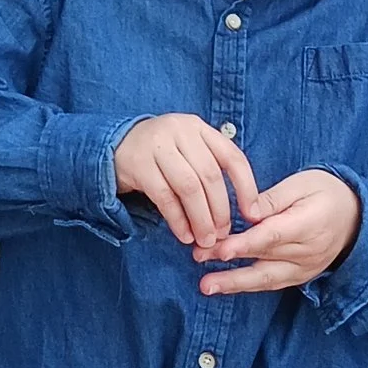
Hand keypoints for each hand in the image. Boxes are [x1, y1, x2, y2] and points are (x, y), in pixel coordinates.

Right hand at [113, 113, 258, 255]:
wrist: (114, 146)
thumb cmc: (162, 155)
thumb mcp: (188, 151)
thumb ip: (211, 170)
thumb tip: (242, 211)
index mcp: (199, 127)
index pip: (232, 157)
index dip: (247, 188)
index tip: (252, 214)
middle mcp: (180, 131)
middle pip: (209, 176)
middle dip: (220, 210)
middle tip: (222, 235)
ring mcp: (157, 145)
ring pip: (188, 187)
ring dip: (200, 219)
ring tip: (205, 240)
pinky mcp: (138, 163)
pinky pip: (164, 197)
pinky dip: (177, 220)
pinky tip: (184, 236)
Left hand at [196, 167, 360, 296]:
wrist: (356, 218)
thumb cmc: (326, 193)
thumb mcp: (302, 184)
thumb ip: (272, 199)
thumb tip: (246, 211)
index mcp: (309, 224)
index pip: (273, 237)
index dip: (245, 244)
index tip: (220, 249)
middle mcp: (307, 252)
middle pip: (264, 259)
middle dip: (229, 262)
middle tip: (199, 259)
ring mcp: (304, 268)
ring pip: (266, 279)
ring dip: (234, 282)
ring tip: (206, 285)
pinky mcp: (299, 277)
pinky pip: (271, 283)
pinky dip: (248, 285)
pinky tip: (224, 285)